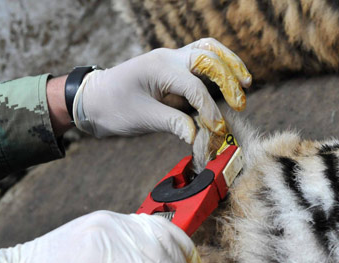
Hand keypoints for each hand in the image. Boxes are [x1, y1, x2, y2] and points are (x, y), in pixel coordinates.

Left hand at [73, 38, 251, 142]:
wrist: (92, 100)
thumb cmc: (112, 108)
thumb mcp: (142, 118)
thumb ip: (173, 124)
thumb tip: (198, 135)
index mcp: (159, 68)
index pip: (194, 87)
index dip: (209, 109)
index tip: (217, 129)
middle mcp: (168, 58)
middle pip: (208, 57)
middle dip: (229, 78)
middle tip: (241, 101)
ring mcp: (171, 60)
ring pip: (208, 51)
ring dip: (229, 64)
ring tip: (246, 82)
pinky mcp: (173, 69)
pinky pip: (201, 61)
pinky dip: (218, 68)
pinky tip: (230, 82)